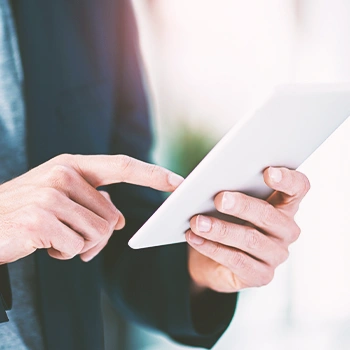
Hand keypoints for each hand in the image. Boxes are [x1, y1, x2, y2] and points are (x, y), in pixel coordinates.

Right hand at [0, 154, 182, 263]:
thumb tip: (121, 218)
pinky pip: (77, 247)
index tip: (179, 182)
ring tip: (56, 238)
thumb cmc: (29, 210)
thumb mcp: (63, 198)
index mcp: (73, 165)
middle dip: (99, 236)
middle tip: (76, 238)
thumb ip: (95, 202)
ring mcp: (51, 195)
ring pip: (98, 234)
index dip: (153, 174)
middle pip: (112, 216)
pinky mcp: (41, 219)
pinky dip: (65, 254)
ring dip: (81, 245)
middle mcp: (64, 174)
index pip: (122, 166)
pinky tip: (45, 245)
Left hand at [186, 167, 309, 292]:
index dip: (287, 179)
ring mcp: (276, 255)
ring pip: (250, 239)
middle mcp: (286, 230)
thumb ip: (217, 189)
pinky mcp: (261, 276)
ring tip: (197, 221)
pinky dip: (212, 248)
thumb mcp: (223, 203)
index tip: (267, 171)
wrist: (211, 260)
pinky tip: (194, 238)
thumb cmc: (223, 221)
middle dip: (242, 205)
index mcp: (283, 205)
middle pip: (269, 214)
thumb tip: (191, 182)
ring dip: (221, 229)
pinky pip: (236, 260)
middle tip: (219, 199)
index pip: (298, 188)